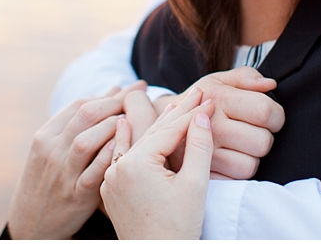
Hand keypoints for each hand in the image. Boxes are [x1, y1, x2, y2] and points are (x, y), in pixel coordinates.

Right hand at [7, 82, 144, 238]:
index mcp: (45, 136)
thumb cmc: (51, 180)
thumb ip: (83, 121)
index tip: (132, 87)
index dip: (109, 94)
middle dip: (117, 101)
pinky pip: (93, 171)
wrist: (31, 224)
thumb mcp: (56, 148)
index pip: (80, 104)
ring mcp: (62, 173)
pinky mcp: (75, 195)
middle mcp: (51, 151)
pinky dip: (109, 156)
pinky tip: (125, 146)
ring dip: (113, 125)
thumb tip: (115, 89)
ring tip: (134, 119)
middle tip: (141, 94)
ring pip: (86, 140)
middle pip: (85, 115)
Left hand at [101, 88, 214, 239]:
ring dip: (155, 124)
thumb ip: (199, 147)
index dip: (193, 112)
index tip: (210, 97)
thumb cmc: (178, 229)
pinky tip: (127, 122)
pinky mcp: (110, 189)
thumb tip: (202, 116)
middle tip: (197, 93)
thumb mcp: (195, 185)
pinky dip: (130, 140)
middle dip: (177, 112)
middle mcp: (118, 167)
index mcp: (137, 164)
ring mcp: (111, 178)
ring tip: (173, 103)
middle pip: (153, 132)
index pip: (171, 130)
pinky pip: (122, 156)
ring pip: (137, 142)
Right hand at [156, 68, 284, 178]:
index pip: (266, 112)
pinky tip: (231, 156)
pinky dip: (238, 169)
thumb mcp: (218, 80)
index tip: (269, 116)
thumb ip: (246, 77)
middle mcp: (211, 126)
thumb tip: (270, 85)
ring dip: (252, 156)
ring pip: (251, 165)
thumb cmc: (200, 101)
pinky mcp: (203, 173)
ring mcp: (205, 153)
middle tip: (253, 130)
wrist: (165, 125)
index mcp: (218, 98)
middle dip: (265, 136)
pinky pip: (237, 179)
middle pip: (262, 142)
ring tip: (241, 144)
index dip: (276, 115)